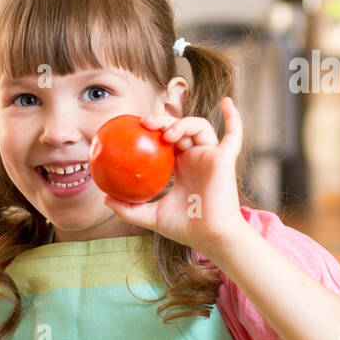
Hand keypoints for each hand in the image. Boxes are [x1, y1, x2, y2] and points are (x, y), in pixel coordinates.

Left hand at [102, 97, 247, 254]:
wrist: (210, 237)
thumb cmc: (185, 228)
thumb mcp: (150, 217)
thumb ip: (128, 209)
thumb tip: (105, 198)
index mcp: (181, 167)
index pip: (165, 141)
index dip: (152, 131)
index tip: (135, 128)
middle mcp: (196, 158)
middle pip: (179, 129)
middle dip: (162, 121)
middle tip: (144, 123)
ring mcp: (211, 156)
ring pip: (199, 126)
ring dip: (183, 123)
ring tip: (168, 134)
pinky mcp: (225, 158)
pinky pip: (234, 134)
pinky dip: (233, 117)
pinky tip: (227, 102)